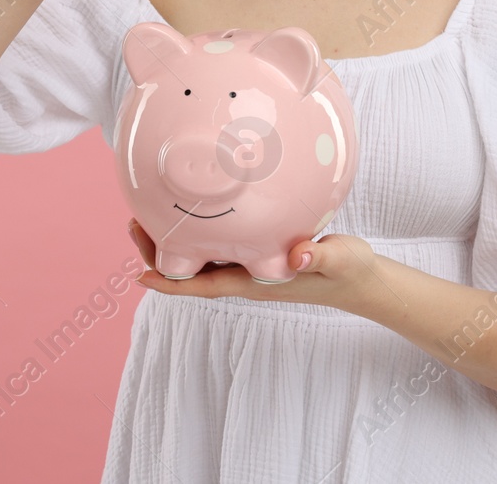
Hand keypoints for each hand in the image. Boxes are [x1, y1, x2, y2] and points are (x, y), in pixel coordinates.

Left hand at [127, 217, 377, 307]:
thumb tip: (296, 257)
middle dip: (159, 253)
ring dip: (172, 241)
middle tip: (133, 222)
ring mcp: (250, 265)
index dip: (170, 283)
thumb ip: (319, 257)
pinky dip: (196, 231)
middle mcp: (246, 275)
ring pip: (200, 256)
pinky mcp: (258, 252)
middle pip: (191, 269)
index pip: (204, 285)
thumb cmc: (349, 271)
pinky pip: (218, 244)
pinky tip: (191, 210)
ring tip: (147, 213)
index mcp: (256, 281)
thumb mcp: (339, 260)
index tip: (139, 276)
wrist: (363, 279)